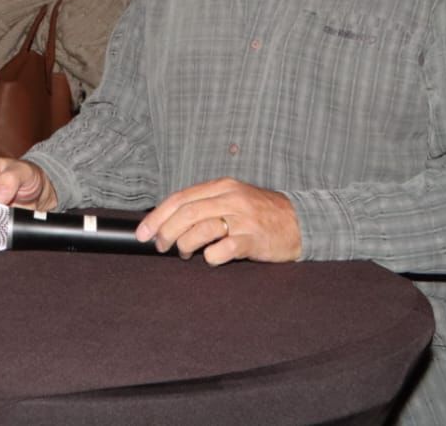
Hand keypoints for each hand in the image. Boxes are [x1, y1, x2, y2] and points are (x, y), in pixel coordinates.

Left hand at [135, 177, 301, 264]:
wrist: (302, 222)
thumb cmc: (261, 214)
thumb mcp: (233, 199)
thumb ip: (205, 205)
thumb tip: (169, 221)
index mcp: (221, 187)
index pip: (179, 199)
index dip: (157, 216)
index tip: (143, 232)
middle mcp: (231, 199)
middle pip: (185, 214)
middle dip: (165, 233)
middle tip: (160, 247)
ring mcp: (243, 219)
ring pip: (200, 230)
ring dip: (184, 245)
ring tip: (184, 254)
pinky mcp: (254, 240)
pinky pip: (223, 249)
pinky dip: (210, 257)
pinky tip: (210, 259)